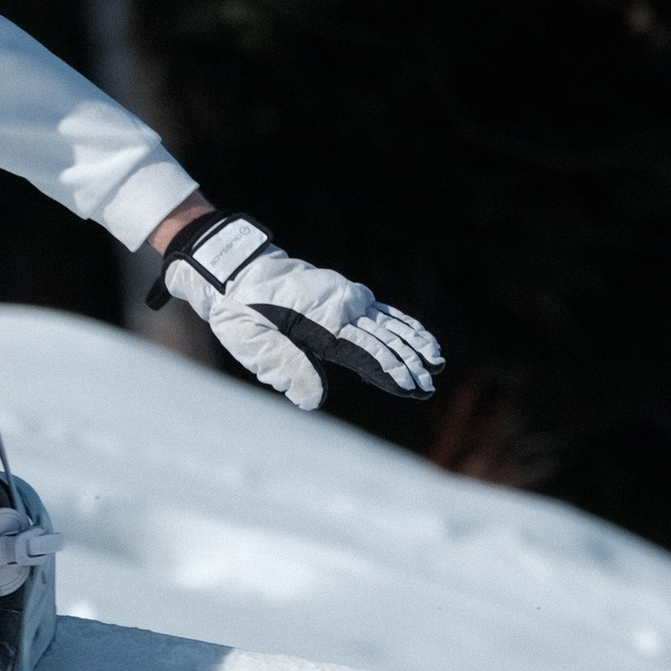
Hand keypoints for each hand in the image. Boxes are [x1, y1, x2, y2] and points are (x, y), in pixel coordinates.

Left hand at [154, 212, 440, 412]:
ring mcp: (344, 297)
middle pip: (382, 339)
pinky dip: (402, 324)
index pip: (364, 352)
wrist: (234, 270)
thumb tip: (315, 400)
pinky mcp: (343, 294)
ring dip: (413, 344)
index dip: (390, 371)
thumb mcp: (252, 343)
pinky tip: (419, 335)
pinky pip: (380, 311)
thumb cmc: (239, 312)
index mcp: (319, 321)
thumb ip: (286, 368)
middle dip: (408, 364)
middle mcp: (339, 307)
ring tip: (436, 362)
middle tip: (428, 387)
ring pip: (387, 324)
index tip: (413, 387)